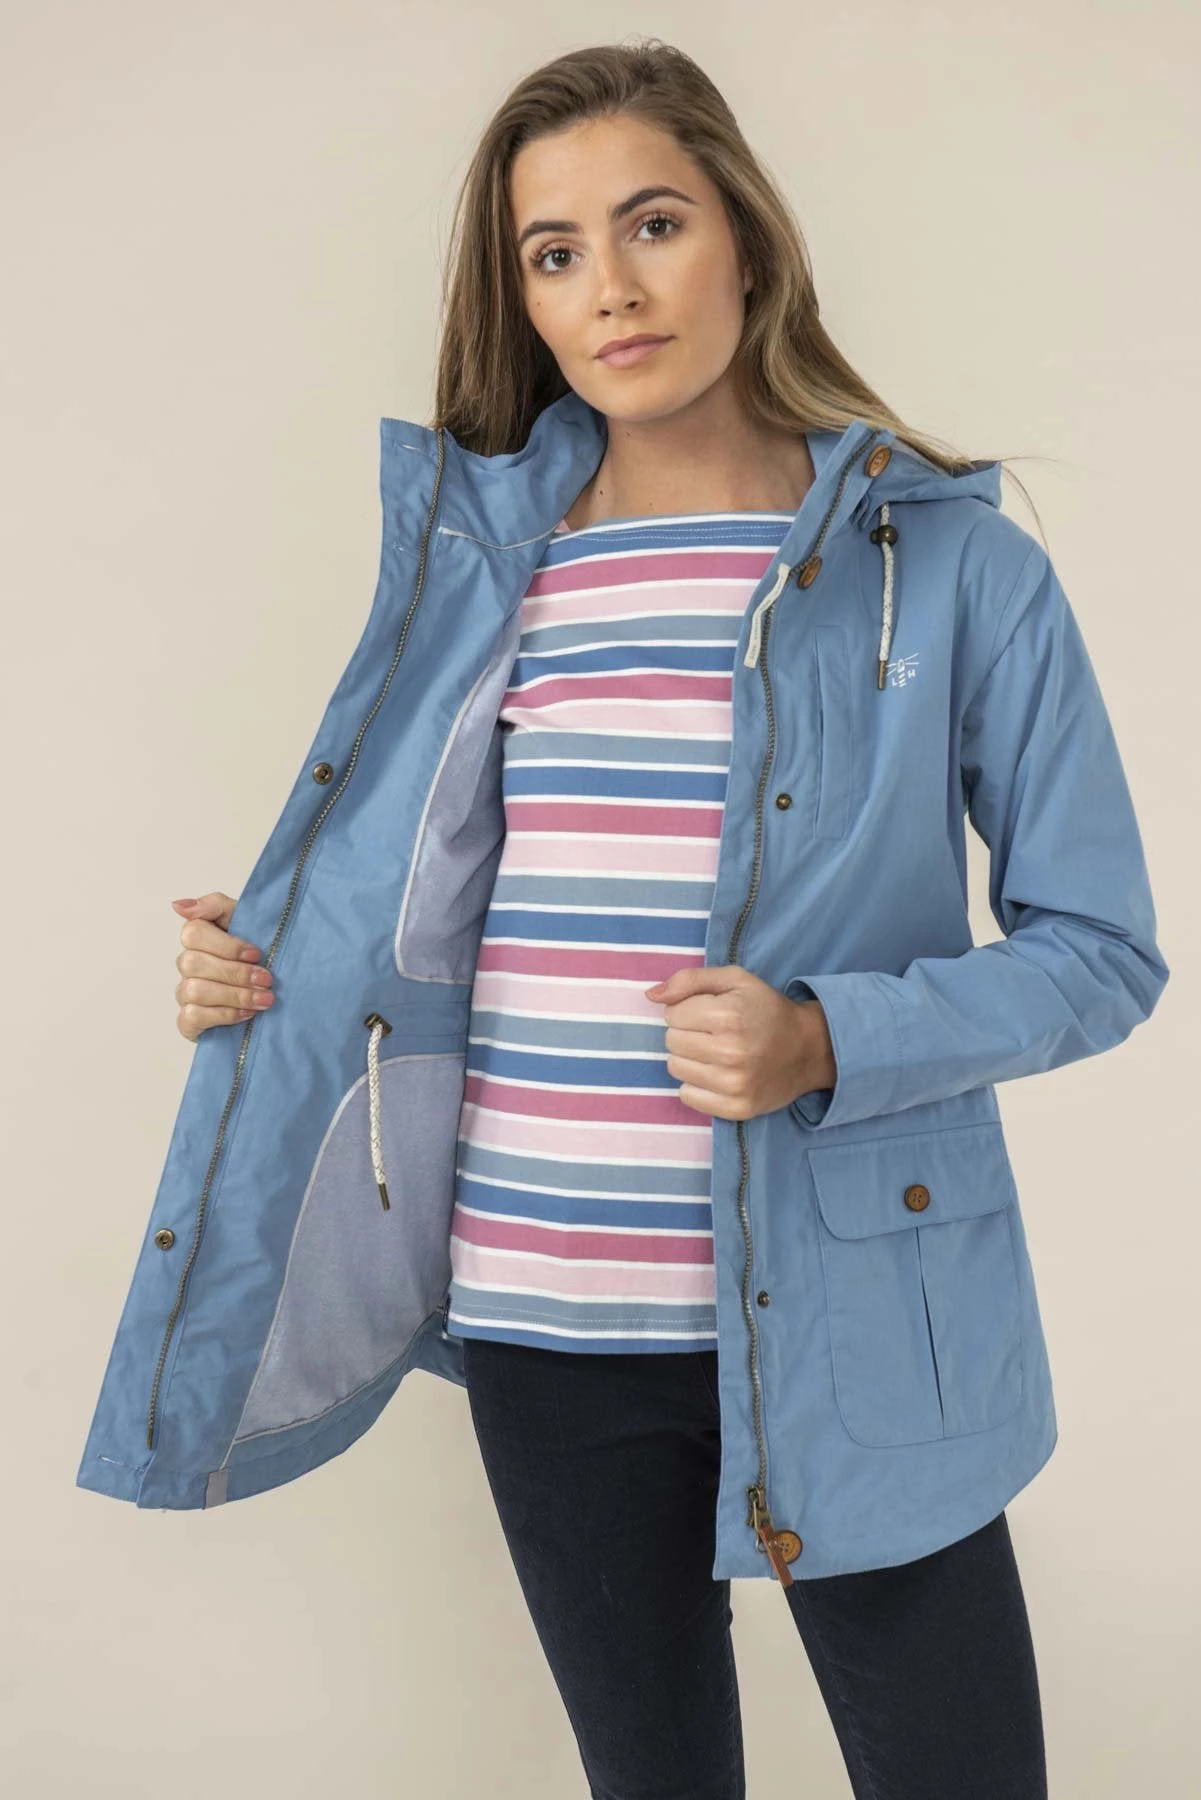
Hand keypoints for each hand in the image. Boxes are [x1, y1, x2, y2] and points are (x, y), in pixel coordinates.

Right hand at [171, 891, 273, 1040]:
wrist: (268, 992)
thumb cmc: (256, 955)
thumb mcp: (245, 921)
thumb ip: (215, 906)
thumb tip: (179, 906)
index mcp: (198, 937)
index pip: (194, 933)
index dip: (226, 945)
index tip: (256, 954)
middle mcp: (187, 964)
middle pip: (194, 963)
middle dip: (236, 973)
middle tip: (266, 980)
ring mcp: (184, 993)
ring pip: (194, 991)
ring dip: (234, 995)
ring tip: (264, 999)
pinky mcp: (188, 1021)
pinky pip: (192, 1017)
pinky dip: (223, 1015)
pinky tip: (246, 1014)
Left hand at [644, 965, 835, 1121]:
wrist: (807, 1049)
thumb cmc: (765, 1009)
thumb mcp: (734, 980)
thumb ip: (689, 980)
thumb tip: (651, 996)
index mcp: (729, 1015)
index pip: (672, 1014)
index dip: (686, 1010)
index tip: (708, 1012)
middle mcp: (730, 1052)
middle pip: (671, 1041)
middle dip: (686, 1033)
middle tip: (713, 1033)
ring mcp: (734, 1084)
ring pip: (675, 1068)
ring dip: (689, 1058)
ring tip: (714, 1053)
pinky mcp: (736, 1108)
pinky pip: (687, 1095)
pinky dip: (696, 1084)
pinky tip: (716, 1074)